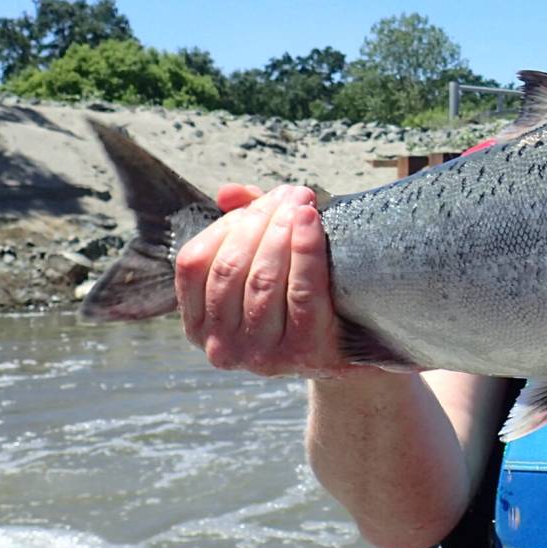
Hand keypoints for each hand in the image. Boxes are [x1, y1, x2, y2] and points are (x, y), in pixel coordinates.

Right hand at [174, 183, 357, 377]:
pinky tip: (312, 221)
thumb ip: (244, 225)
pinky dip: (306, 249)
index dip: (227, 224)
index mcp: (198, 325)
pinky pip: (302, 292)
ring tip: (304, 203)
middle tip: (293, 194)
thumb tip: (229, 192)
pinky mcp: (302, 352)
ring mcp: (260, 355)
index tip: (264, 200)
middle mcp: (221, 347)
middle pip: (231, 267)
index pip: (194, 263)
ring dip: (283, 231)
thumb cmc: (299, 298)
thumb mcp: (264, 264)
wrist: (352, 349)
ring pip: (263, 279)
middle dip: (261, 220)